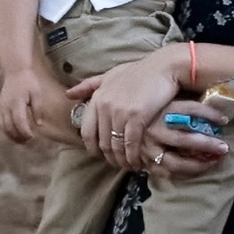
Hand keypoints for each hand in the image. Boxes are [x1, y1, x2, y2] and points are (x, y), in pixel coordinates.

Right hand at [0, 67, 57, 143]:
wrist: (15, 71)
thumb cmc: (29, 82)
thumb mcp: (37, 93)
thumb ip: (37, 109)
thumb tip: (39, 125)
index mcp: (17, 102)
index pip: (19, 121)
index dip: (25, 131)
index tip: (33, 136)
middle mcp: (7, 106)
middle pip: (10, 127)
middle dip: (19, 136)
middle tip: (30, 140)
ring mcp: (2, 107)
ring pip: (4, 127)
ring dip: (12, 136)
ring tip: (23, 140)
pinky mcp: (1, 108)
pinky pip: (1, 123)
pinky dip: (7, 131)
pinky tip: (16, 135)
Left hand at [66, 49, 186, 168]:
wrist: (165, 68)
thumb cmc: (140, 71)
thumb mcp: (111, 75)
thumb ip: (89, 85)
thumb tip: (68, 94)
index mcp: (97, 98)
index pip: (86, 133)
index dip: (93, 149)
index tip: (102, 156)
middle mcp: (105, 106)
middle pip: (102, 143)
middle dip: (110, 158)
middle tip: (118, 164)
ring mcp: (120, 113)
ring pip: (116, 146)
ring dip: (122, 161)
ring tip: (129, 166)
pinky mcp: (136, 118)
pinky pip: (131, 145)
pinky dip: (133, 157)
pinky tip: (138, 162)